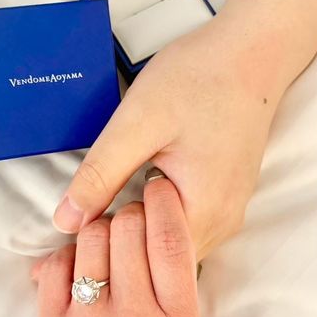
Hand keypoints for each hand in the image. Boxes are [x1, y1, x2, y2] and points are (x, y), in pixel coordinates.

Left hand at [34, 178, 208, 316]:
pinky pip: (54, 266)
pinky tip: (78, 262)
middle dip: (132, 209)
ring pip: (90, 239)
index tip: (161, 188)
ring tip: (107, 237)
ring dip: (101, 226)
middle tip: (134, 215)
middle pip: (128, 228)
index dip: (166, 203)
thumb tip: (172, 255)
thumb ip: (186, 307)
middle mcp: (132, 316)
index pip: (172, 242)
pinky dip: (67, 253)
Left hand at [53, 17, 288, 258]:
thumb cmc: (198, 80)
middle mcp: (223, 223)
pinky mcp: (226, 197)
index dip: (104, 253)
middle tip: (82, 227)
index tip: (75, 235)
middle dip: (119, 250)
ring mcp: (229, 212)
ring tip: (104, 214)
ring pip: (173, 247)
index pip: (143, 262)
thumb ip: (101, 175)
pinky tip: (134, 201)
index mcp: (203, 211)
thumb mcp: (138, 124)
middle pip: (161, 261)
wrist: (251, 54)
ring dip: (138, 237)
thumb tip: (65, 221)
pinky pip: (186, 227)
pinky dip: (156, 223)